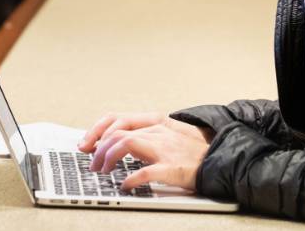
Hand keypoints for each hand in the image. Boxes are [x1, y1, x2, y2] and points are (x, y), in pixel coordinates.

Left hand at [78, 112, 213, 191]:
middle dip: (98, 150)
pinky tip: (125, 185)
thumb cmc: (192, 150)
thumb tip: (112, 142)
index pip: (117, 118)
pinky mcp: (172, 167)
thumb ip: (144, 134)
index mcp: (156, 122)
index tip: (84, 143)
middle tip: (93, 165)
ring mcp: (165, 148)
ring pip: (126, 144)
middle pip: (117, 133)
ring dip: (108, 159)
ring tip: (104, 172)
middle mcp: (158, 131)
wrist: (220, 158)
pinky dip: (130, 179)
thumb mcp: (167, 133)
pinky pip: (145, 171)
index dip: (96, 130)